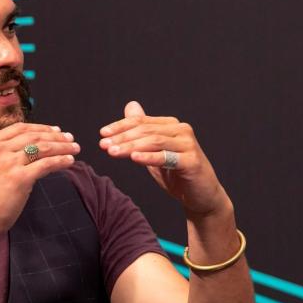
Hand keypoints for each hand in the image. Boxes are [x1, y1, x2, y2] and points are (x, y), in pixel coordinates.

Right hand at [0, 120, 78, 238]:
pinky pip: (46, 164)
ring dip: (62, 147)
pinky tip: (69, 161)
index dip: (40, 128)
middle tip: (69, 139)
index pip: (20, 128)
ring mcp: (9, 163)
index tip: (54, 130)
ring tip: (74, 149)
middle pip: (34, 136)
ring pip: (42, 148)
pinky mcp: (20, 178)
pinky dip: (60, 161)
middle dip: (55, 136)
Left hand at [99, 101, 229, 217]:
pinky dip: (149, 157)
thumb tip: (130, 106)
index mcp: (171, 125)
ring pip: (154, 142)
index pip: (141, 121)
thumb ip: (142, 131)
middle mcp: (182, 130)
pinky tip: (134, 158)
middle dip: (122, 137)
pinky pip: (167, 157)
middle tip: (104, 145)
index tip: (102, 134)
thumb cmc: (176, 173)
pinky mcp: (192, 161)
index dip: (120, 126)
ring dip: (131, 147)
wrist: (200, 196)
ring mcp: (188, 145)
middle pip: (146, 131)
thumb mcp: (154, 151)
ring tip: (112, 152)